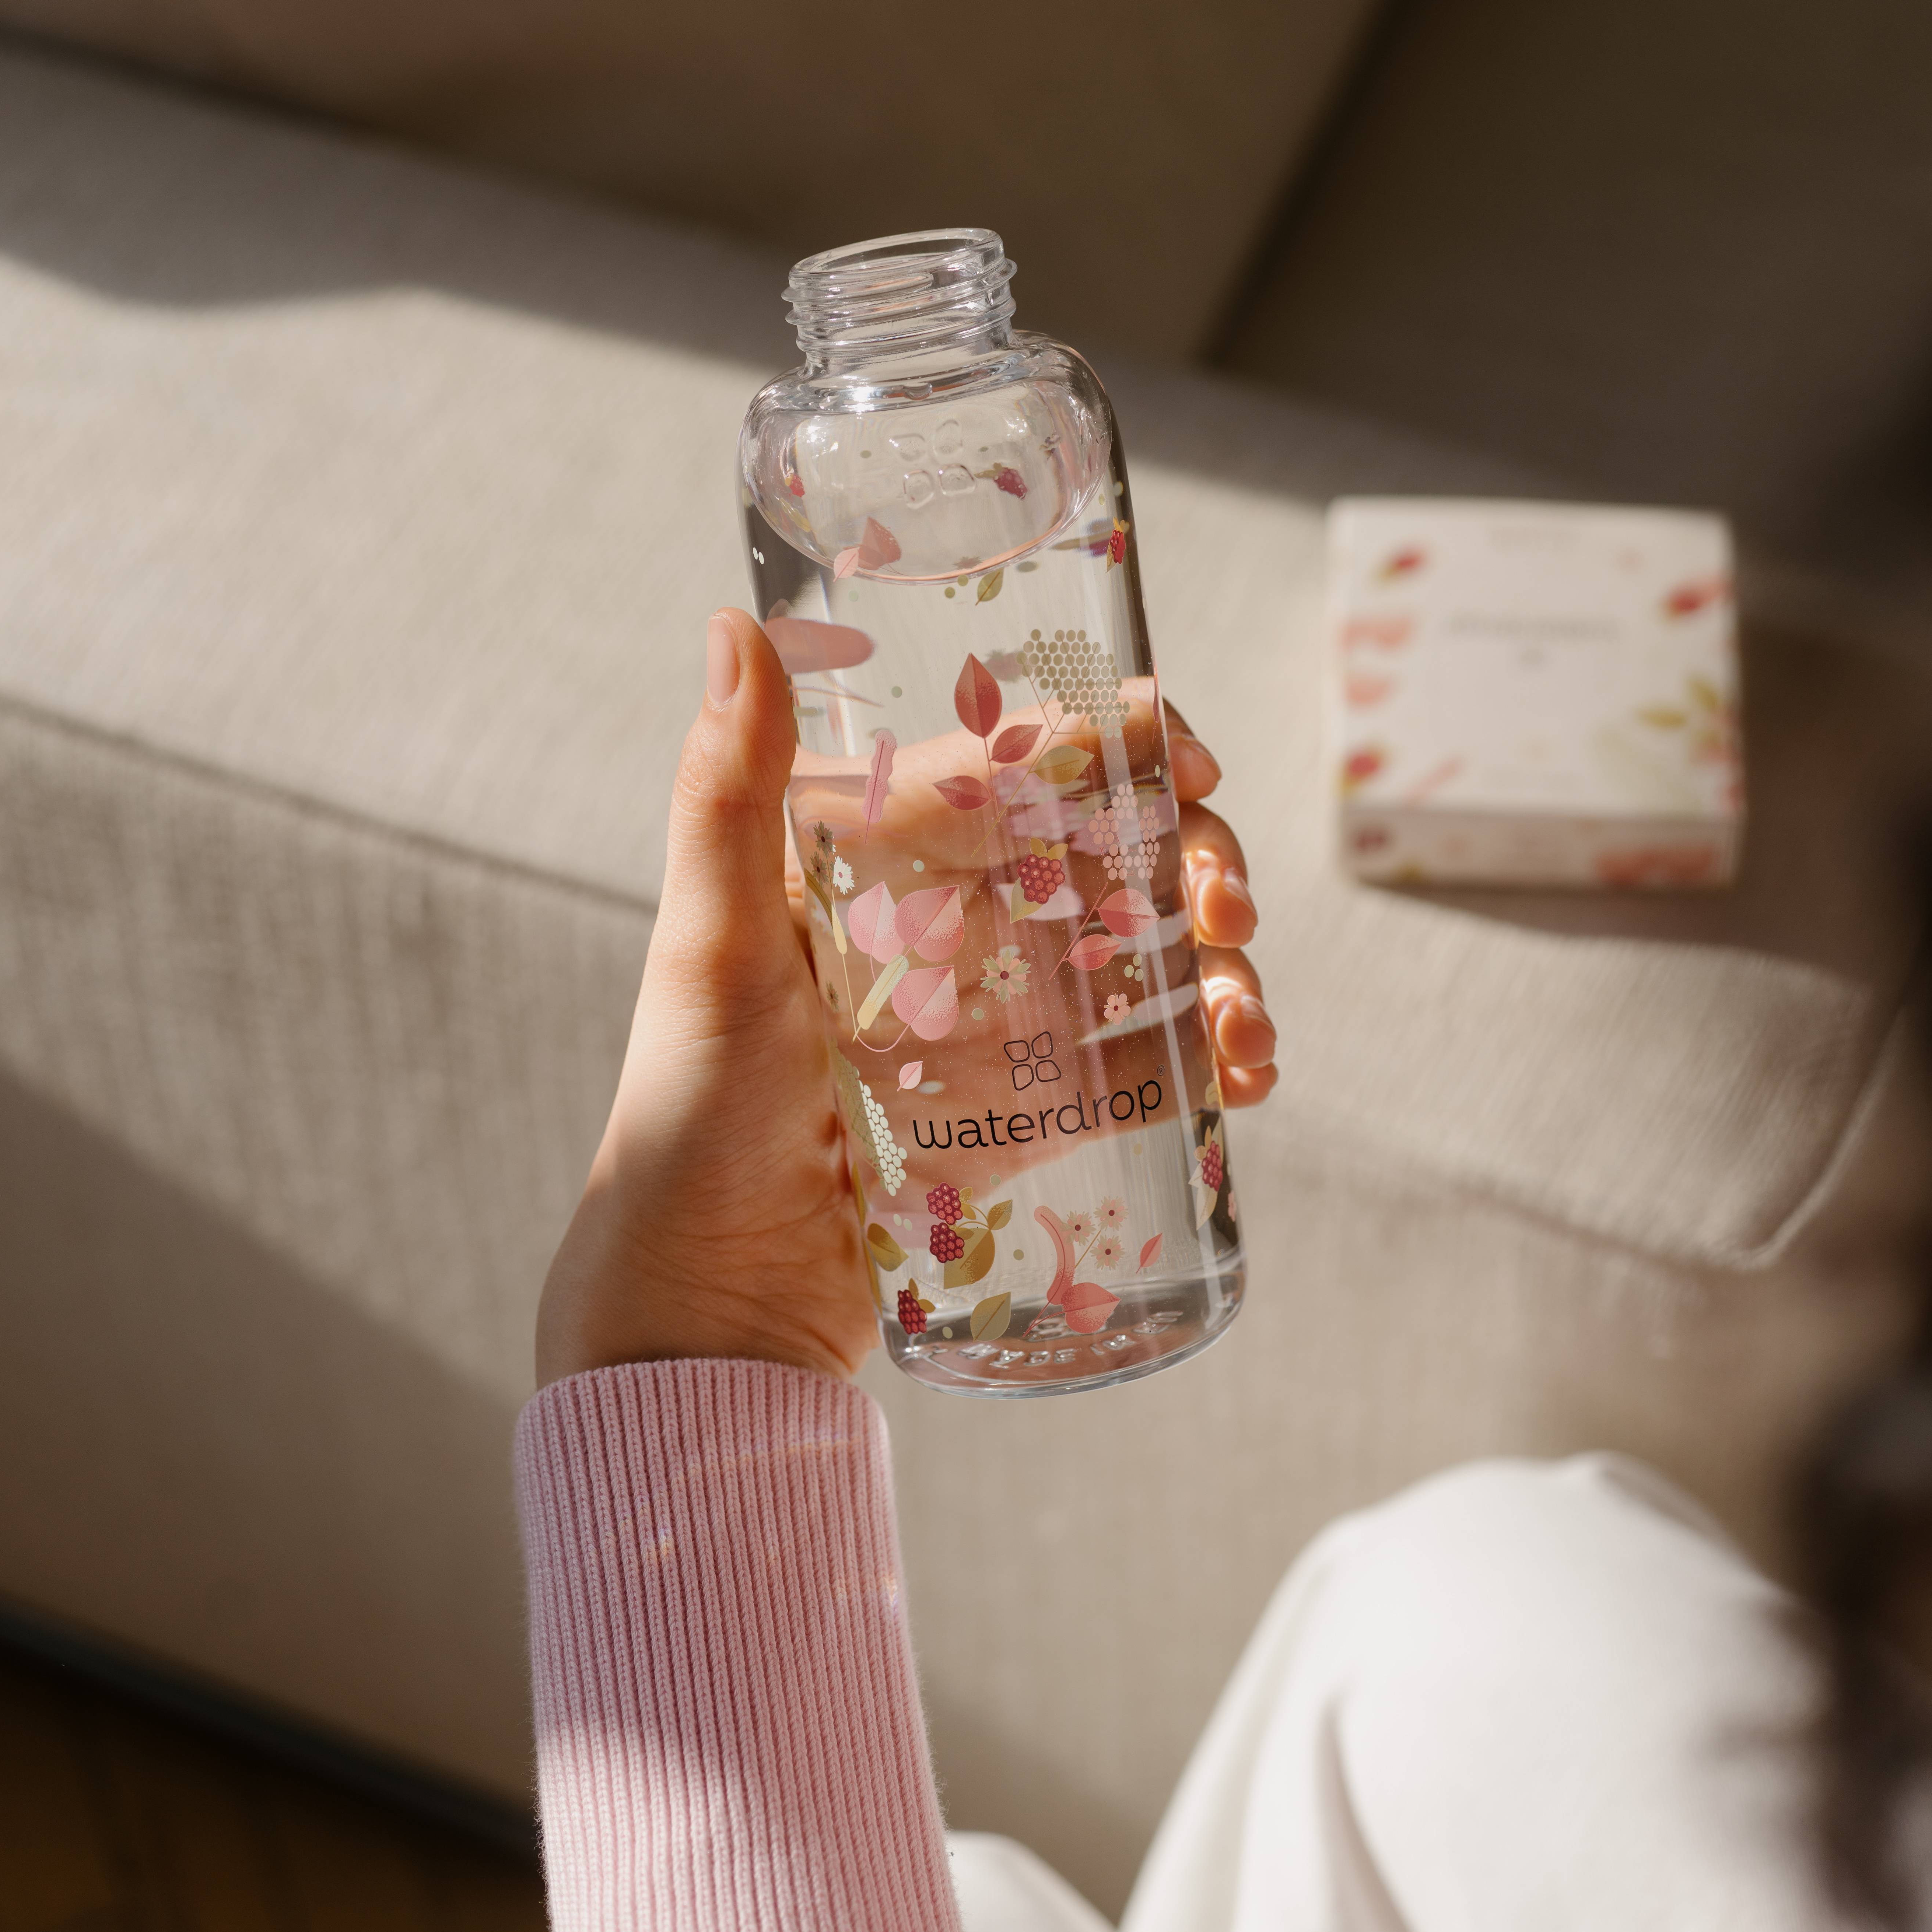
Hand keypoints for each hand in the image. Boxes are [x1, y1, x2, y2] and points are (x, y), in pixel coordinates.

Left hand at [534, 610, 1274, 1387]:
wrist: (710, 1304)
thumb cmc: (687, 1116)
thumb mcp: (713, 949)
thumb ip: (724, 795)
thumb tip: (729, 626)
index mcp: (884, 858)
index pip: (1025, 761)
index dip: (1122, 741)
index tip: (1191, 754)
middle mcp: (952, 920)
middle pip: (1113, 847)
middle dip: (1198, 855)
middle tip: (1228, 907)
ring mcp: (1003, 1015)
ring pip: (1148, 946)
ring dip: (1224, 960)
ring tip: (1244, 1023)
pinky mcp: (1036, 1109)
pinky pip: (1147, 1055)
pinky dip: (1213, 1048)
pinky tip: (1244, 1073)